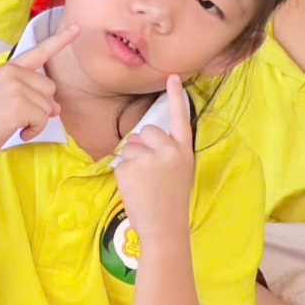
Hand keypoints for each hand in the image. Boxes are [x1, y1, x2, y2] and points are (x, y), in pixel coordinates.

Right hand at [0, 23, 79, 161]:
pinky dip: (34, 130)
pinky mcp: (19, 105)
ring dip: (37, 121)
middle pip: (50, 88)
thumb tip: (57, 107)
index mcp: (9, 68)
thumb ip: (34, 97)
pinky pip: (43, 119)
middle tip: (19, 116)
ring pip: (49, 105)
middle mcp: (12, 72)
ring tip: (15, 124)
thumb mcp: (10, 102)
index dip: (61, 40)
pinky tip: (18, 132)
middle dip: (41, 106)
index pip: (40, 51)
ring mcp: (15, 87)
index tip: (77, 27)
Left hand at [114, 74, 194, 242]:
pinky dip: (124, 173)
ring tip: (145, 184)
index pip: (180, 117)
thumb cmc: (171, 201)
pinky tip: (136, 188)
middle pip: (146, 131)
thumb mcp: (180, 171)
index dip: (176, 96)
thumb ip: (167, 151)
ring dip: (132, 161)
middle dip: (143, 147)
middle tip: (151, 173)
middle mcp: (169, 149)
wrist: (165, 228)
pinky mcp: (130, 167)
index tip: (172, 76)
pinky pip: (121, 161)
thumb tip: (143, 137)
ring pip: (130, 146)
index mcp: (184, 150)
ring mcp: (148, 158)